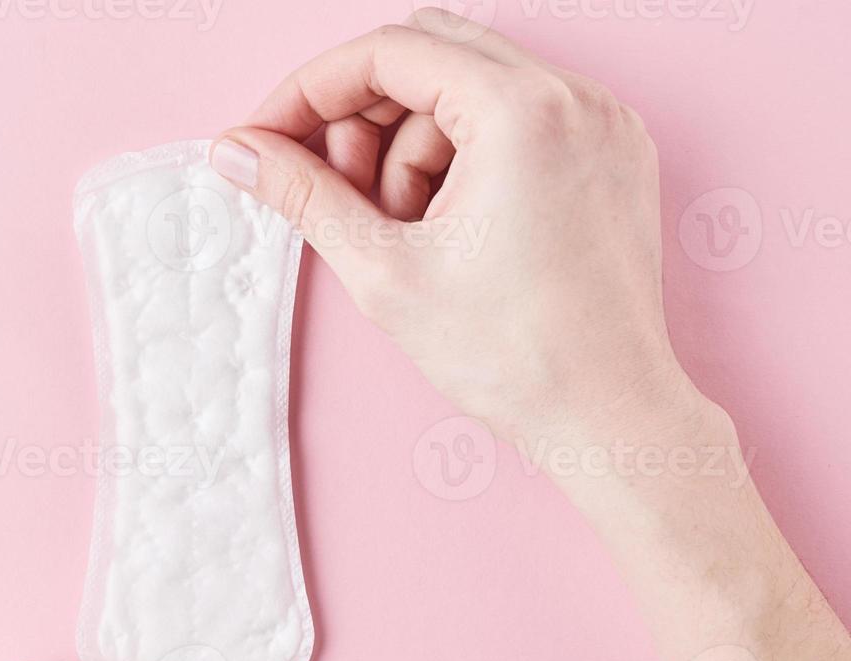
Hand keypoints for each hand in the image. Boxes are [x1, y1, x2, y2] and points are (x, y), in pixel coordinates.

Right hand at [210, 9, 709, 447]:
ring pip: (471, 89)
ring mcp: (603, 123)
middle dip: (365, 115)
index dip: (312, 90)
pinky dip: (466, 156)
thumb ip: (303, 194)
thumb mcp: (385, 271)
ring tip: (405, 229)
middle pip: (432, 54)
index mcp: (523, 111)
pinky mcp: (613, 155)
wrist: (610, 418)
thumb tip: (238, 150)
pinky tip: (448, 226)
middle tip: (337, 188)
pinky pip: (519, 120)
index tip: (270, 136)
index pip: (390, 51)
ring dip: (415, 144)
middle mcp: (575, 97)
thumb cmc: (515, 358)